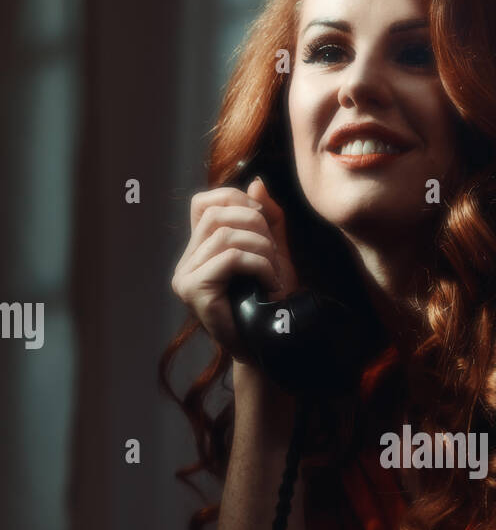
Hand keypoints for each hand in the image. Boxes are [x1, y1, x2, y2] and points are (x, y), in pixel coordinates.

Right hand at [171, 176, 297, 362]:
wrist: (269, 346)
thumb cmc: (271, 304)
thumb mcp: (274, 252)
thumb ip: (268, 219)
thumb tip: (256, 183)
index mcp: (198, 251)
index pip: (204, 203)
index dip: (236, 200)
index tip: (264, 221)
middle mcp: (185, 263)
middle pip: (216, 215)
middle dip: (255, 226)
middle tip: (275, 253)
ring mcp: (185, 278)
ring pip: (225, 235)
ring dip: (261, 248)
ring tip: (274, 272)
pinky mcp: (195, 291)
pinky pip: (231, 258)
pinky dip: (259, 265)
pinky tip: (270, 285)